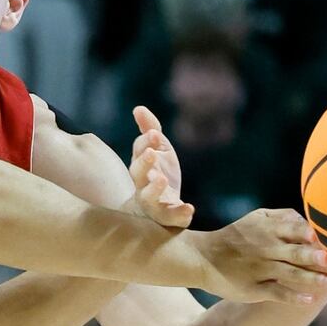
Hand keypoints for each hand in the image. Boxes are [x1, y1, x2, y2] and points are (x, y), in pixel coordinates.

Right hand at [127, 105, 192, 227]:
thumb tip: (138, 108)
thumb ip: (150, 129)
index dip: (145, 143)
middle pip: (137, 173)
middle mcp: (142, 183)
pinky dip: (179, 214)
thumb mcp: (159, 150)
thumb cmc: (156, 174)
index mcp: (141, 165)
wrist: (157, 209)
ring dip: (154, 188)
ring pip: (148, 196)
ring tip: (162, 179)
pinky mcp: (167, 216)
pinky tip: (189, 208)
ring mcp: (153, 201)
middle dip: (143, 162)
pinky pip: (171, 217)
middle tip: (152, 153)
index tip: (155, 134)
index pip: (139, 152)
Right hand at [188, 208, 326, 303]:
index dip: (312, 234)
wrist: (204, 258)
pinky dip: (293, 297)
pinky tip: (310, 299)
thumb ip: (282, 217)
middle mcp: (265, 249)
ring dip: (313, 279)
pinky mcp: (254, 289)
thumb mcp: (255, 219)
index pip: (295, 229)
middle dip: (314, 256)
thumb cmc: (236, 237)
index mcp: (267, 230)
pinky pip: (277, 293)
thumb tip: (311, 220)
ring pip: (291, 274)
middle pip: (295, 252)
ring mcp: (260, 270)